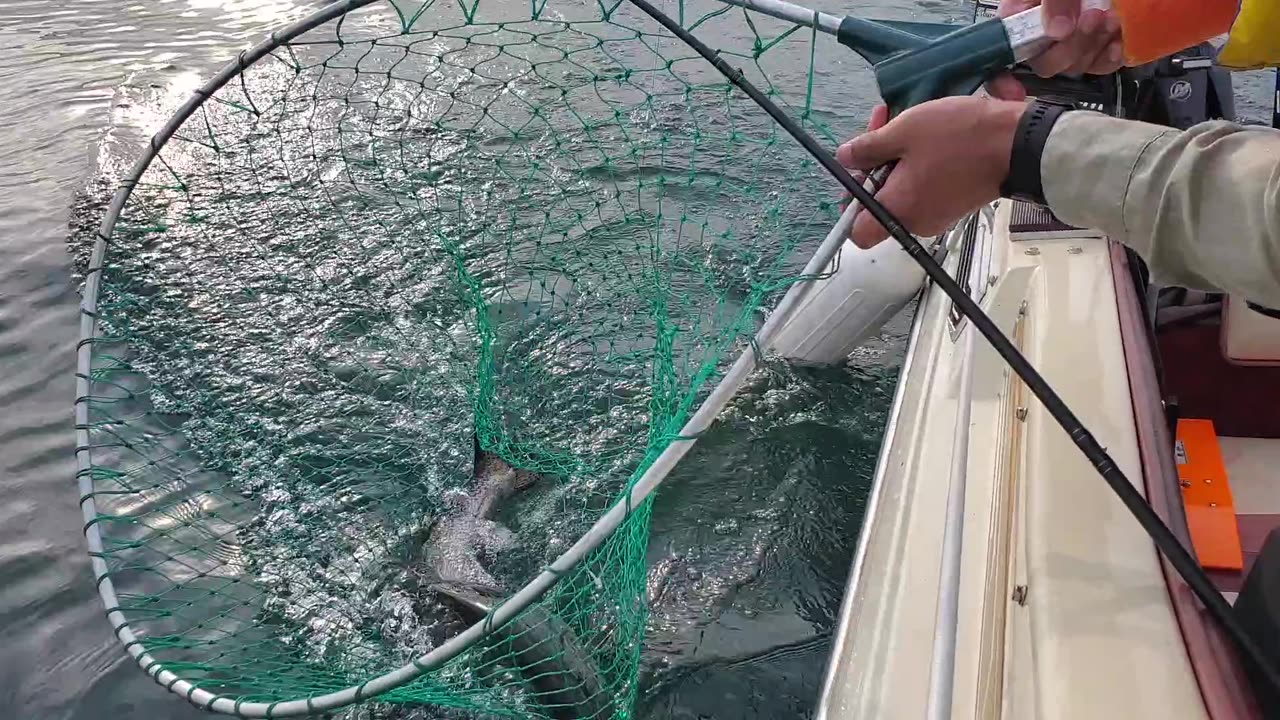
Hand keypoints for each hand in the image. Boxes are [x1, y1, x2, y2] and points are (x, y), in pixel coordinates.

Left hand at [837, 97, 1026, 247]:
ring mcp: (937, 215)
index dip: (851, 204)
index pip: (857, 232)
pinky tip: (925, 135)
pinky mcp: (955, 204)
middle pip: (879, 203)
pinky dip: (920, 165)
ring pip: (903, 191)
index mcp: (897, 210)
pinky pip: (925, 188)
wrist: (1019, 144)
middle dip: (875, 165)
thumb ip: (868, 148)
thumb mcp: (904, 131)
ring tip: (904, 121)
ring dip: (897, 158)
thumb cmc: (960, 137)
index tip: (857, 173)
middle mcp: (915, 222)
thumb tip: (845, 158)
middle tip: (880, 128)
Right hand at [986, 0, 1124, 100]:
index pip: (1001, 52)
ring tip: (1112, 18)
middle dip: (1069, 48)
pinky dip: (1110, 56)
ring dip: (1093, 47)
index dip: (1001, 79)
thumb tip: (1057, 30)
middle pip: (1044, 63)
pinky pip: (1100, 64)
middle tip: (1093, 17)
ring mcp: (1072, 37)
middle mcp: (1042, 29)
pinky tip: (1118, 39)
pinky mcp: (1099, 42)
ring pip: (1074, 66)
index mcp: (1020, 12)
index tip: (1015, 91)